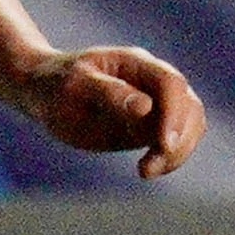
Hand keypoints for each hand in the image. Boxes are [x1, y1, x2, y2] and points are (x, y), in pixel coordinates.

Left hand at [22, 43, 203, 180]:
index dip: (174, 113)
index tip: (163, 144)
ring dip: (178, 152)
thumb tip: (145, 107)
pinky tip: (146, 170)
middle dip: (180, 138)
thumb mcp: (74, 85)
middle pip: (189, 105)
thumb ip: (109, 93)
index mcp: (135, 63)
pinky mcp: (149, 126)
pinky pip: (174, 142)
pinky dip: (169, 159)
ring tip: (146, 171)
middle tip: (151, 166)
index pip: (170, 83)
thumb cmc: (55, 84)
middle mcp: (151, 82)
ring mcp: (154, 104)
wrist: (44, 91)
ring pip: (190, 125)